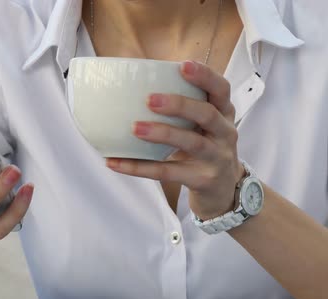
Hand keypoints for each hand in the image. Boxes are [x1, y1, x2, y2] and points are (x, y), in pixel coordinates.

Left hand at [106, 60, 243, 219]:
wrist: (225, 190)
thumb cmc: (205, 148)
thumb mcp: (203, 126)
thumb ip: (183, 108)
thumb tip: (133, 86)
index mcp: (224, 113)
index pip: (221, 90)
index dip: (205, 76)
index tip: (183, 65)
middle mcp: (224, 133)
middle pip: (207, 114)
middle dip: (180, 105)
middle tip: (150, 99)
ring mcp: (215, 158)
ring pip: (191, 143)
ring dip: (163, 133)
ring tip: (136, 128)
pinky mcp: (202, 180)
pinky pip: (168, 173)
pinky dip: (139, 167)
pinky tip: (115, 162)